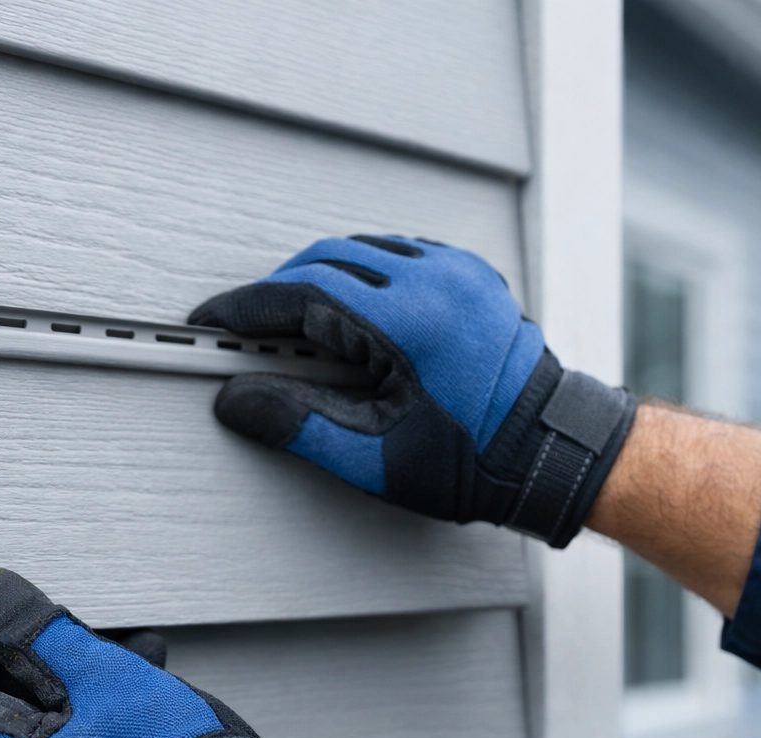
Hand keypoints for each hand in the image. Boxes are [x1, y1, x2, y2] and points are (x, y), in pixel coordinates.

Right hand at [192, 235, 634, 546]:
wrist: (548, 453)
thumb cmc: (474, 463)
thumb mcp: (375, 460)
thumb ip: (299, 427)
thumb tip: (237, 401)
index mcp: (410, 321)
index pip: (302, 293)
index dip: (246, 308)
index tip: (212, 321)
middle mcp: (436, 280)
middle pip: (325, 261)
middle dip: (278, 293)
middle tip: (245, 331)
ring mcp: (457, 270)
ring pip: (360, 251)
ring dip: (319, 279)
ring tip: (292, 326)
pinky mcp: (470, 273)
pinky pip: (398, 255)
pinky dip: (363, 276)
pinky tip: (349, 313)